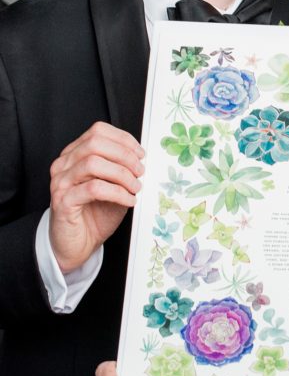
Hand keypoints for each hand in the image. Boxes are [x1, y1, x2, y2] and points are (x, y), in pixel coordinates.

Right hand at [49, 121, 144, 272]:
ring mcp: (60, 182)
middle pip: (95, 143)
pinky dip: (117, 192)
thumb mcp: (114, 185)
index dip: (123, 139)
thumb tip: (142, 159)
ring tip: (135, 187)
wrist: (77, 244)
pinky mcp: (63, 201)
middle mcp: (64, 164)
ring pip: (93, 163)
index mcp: (74, 154)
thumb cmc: (95, 213)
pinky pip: (93, 189)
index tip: (140, 153)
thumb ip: (122, 169)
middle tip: (140, 171)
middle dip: (124, 155)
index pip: (98, 131)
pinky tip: (129, 200)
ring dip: (122, 174)